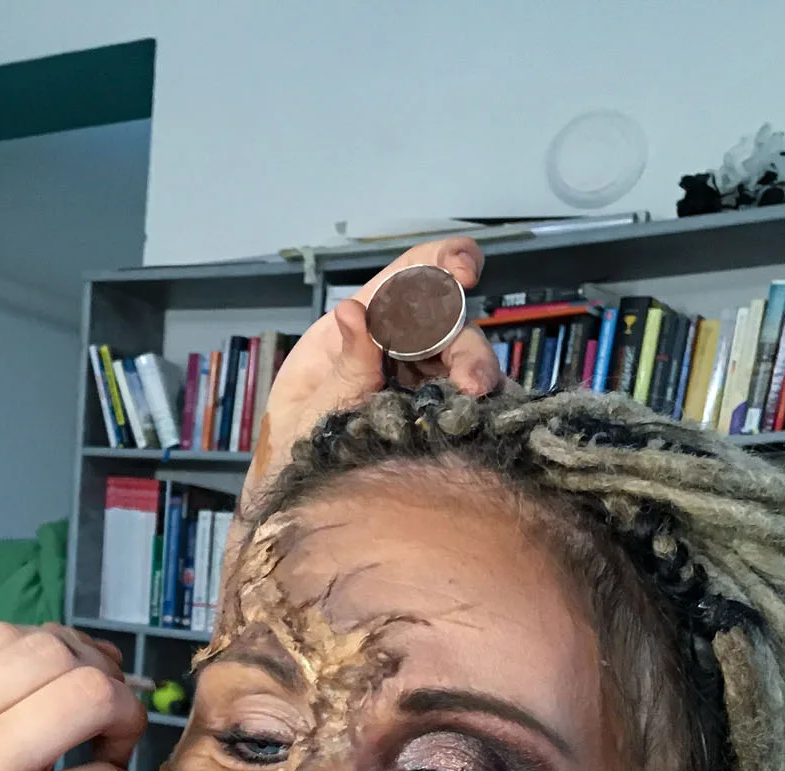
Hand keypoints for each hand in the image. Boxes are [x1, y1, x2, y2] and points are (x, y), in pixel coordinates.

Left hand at [246, 237, 503, 500]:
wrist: (297, 495)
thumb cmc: (296, 441)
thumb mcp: (310, 407)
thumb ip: (342, 365)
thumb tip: (353, 310)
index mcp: (361, 326)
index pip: (408, 277)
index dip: (441, 261)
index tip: (462, 271)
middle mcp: (398, 345)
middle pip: (447, 325)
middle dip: (465, 345)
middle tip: (474, 380)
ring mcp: (421, 378)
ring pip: (463, 361)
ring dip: (475, 374)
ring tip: (478, 398)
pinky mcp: (437, 411)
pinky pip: (468, 400)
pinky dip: (483, 405)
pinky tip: (487, 415)